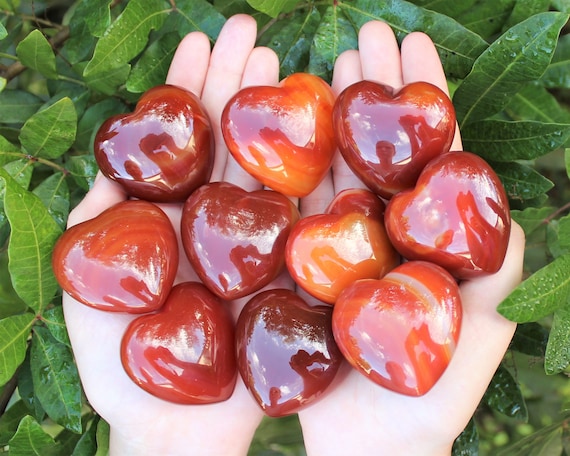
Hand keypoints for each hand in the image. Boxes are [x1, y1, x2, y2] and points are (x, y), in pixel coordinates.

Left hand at [62, 15, 288, 455]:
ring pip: (274, 171)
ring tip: (292, 64)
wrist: (179, 437)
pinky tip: (331, 133)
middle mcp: (220, 228)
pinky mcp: (294, 277)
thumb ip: (98, 224)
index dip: (190, 89)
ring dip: (281, 118)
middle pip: (231, 146)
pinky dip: (320, 177)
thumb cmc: (125, 375)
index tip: (205, 41)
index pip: (183, 142)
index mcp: (173, 223)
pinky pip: (311, 221)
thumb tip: (110, 161)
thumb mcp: (92, 293)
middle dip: (239, 86)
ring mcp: (261, 248)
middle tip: (253, 34)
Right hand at [297, 21, 524, 454]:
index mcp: (422, 242)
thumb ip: (497, 275)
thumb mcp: (475, 340)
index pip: (425, 155)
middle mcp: (376, 236)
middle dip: (373, 90)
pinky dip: (285, 167)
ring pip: (329, 169)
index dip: (421, 100)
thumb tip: (513, 206)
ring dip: (327, 114)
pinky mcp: (291, 270)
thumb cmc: (423, 408)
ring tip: (322, 62)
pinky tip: (278, 123)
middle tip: (363, 35)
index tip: (410, 46)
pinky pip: (288, 211)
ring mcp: (331, 249)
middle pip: (376, 150)